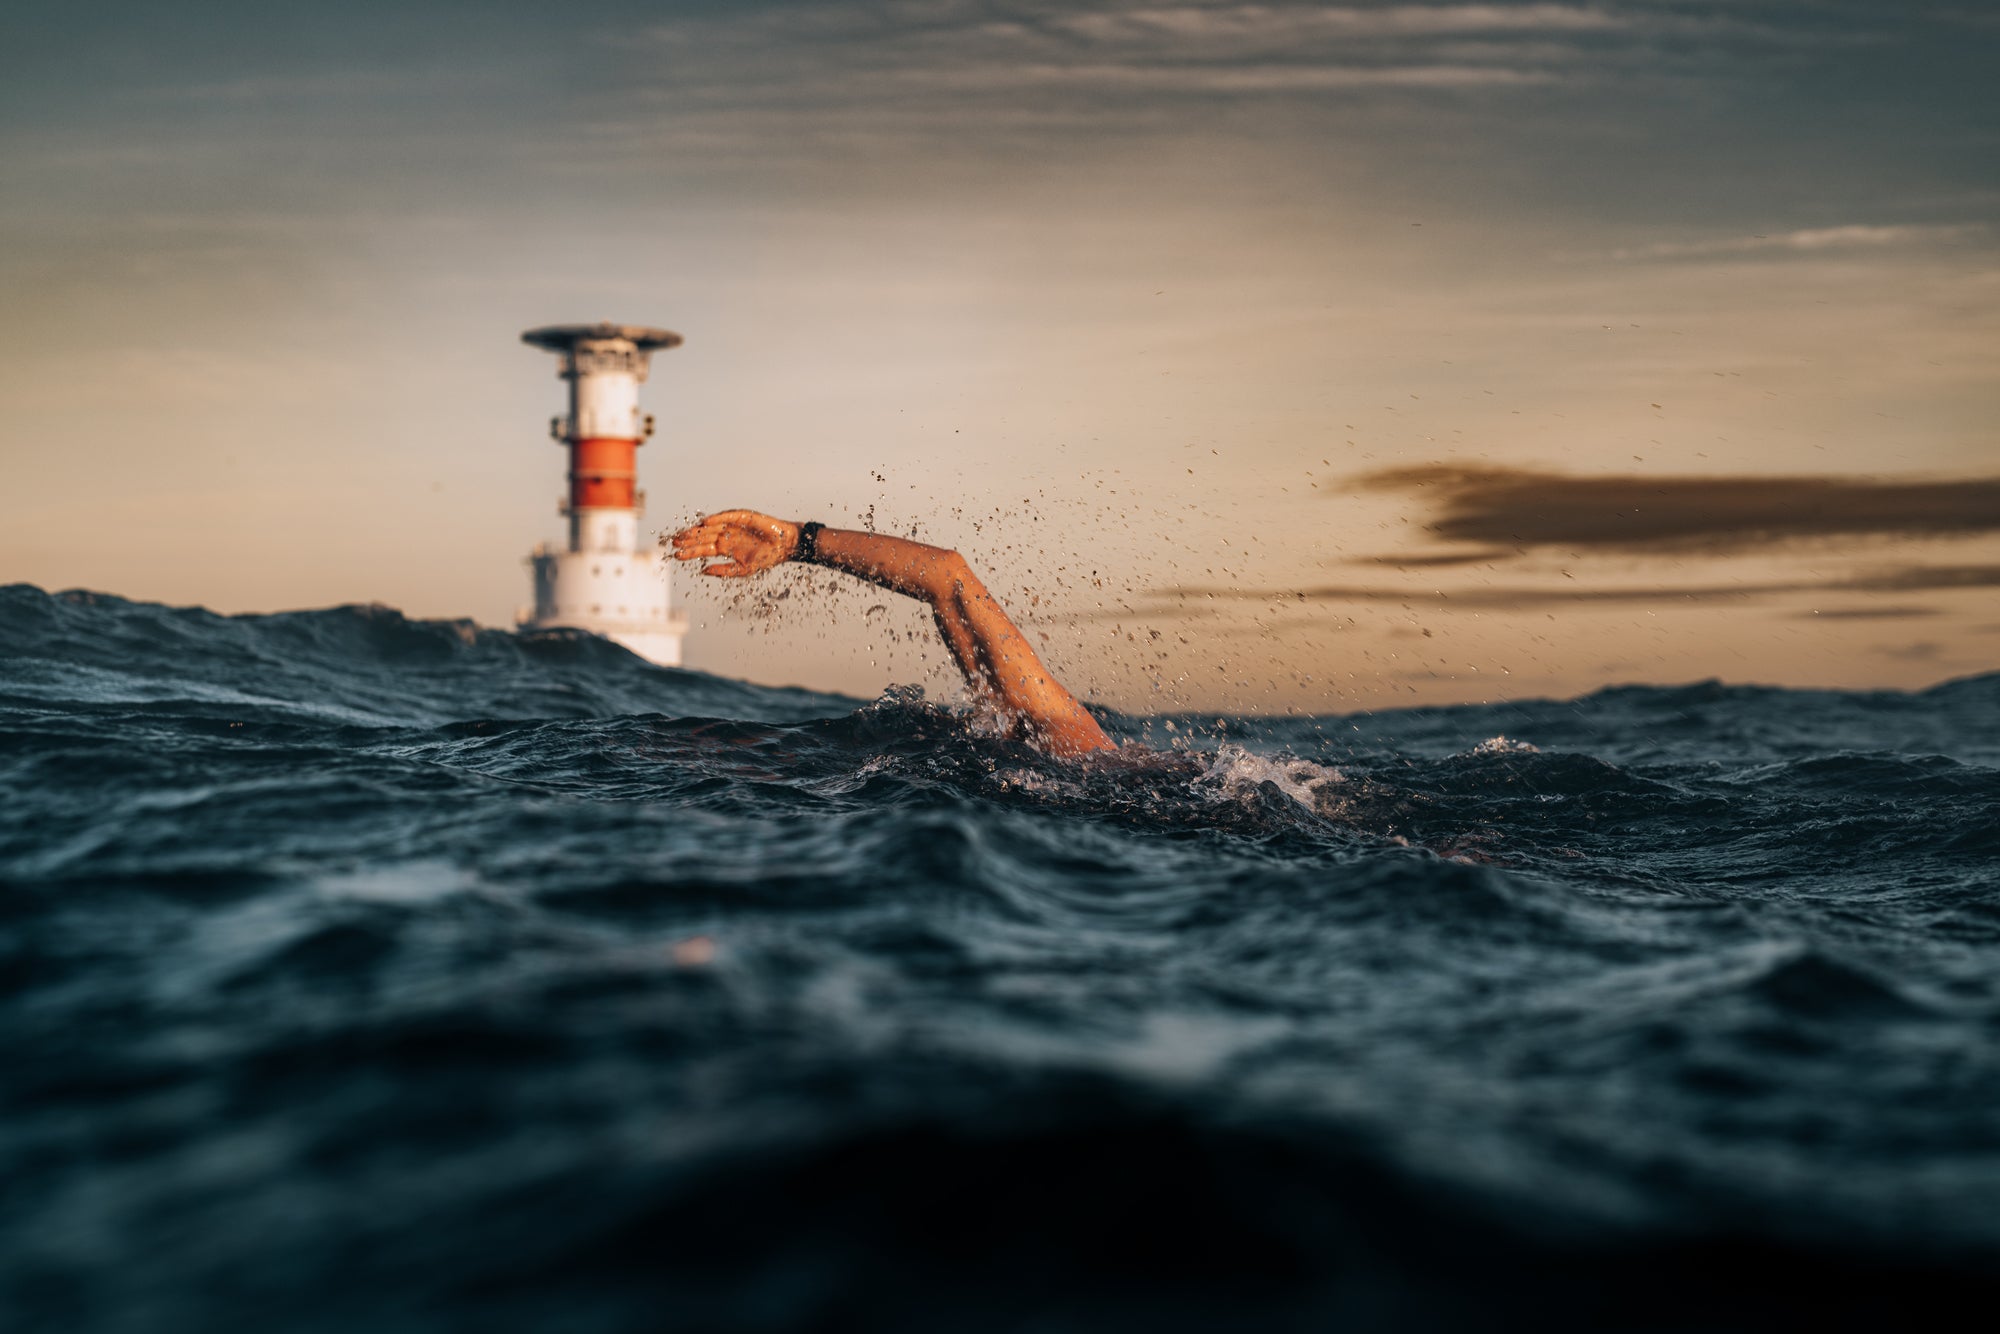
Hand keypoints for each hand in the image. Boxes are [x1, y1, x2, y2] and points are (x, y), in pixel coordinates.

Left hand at [669, 510, 801, 577]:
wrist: (784, 547)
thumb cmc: (766, 558)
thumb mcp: (743, 570)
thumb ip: (723, 571)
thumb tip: (703, 571)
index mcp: (725, 548)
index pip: (703, 549)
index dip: (690, 552)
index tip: (676, 556)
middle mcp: (726, 535)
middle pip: (702, 537)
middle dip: (688, 540)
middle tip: (673, 543)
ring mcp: (733, 525)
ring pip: (710, 527)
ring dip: (697, 530)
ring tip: (683, 534)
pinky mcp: (742, 516)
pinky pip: (726, 517)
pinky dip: (716, 518)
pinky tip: (705, 522)